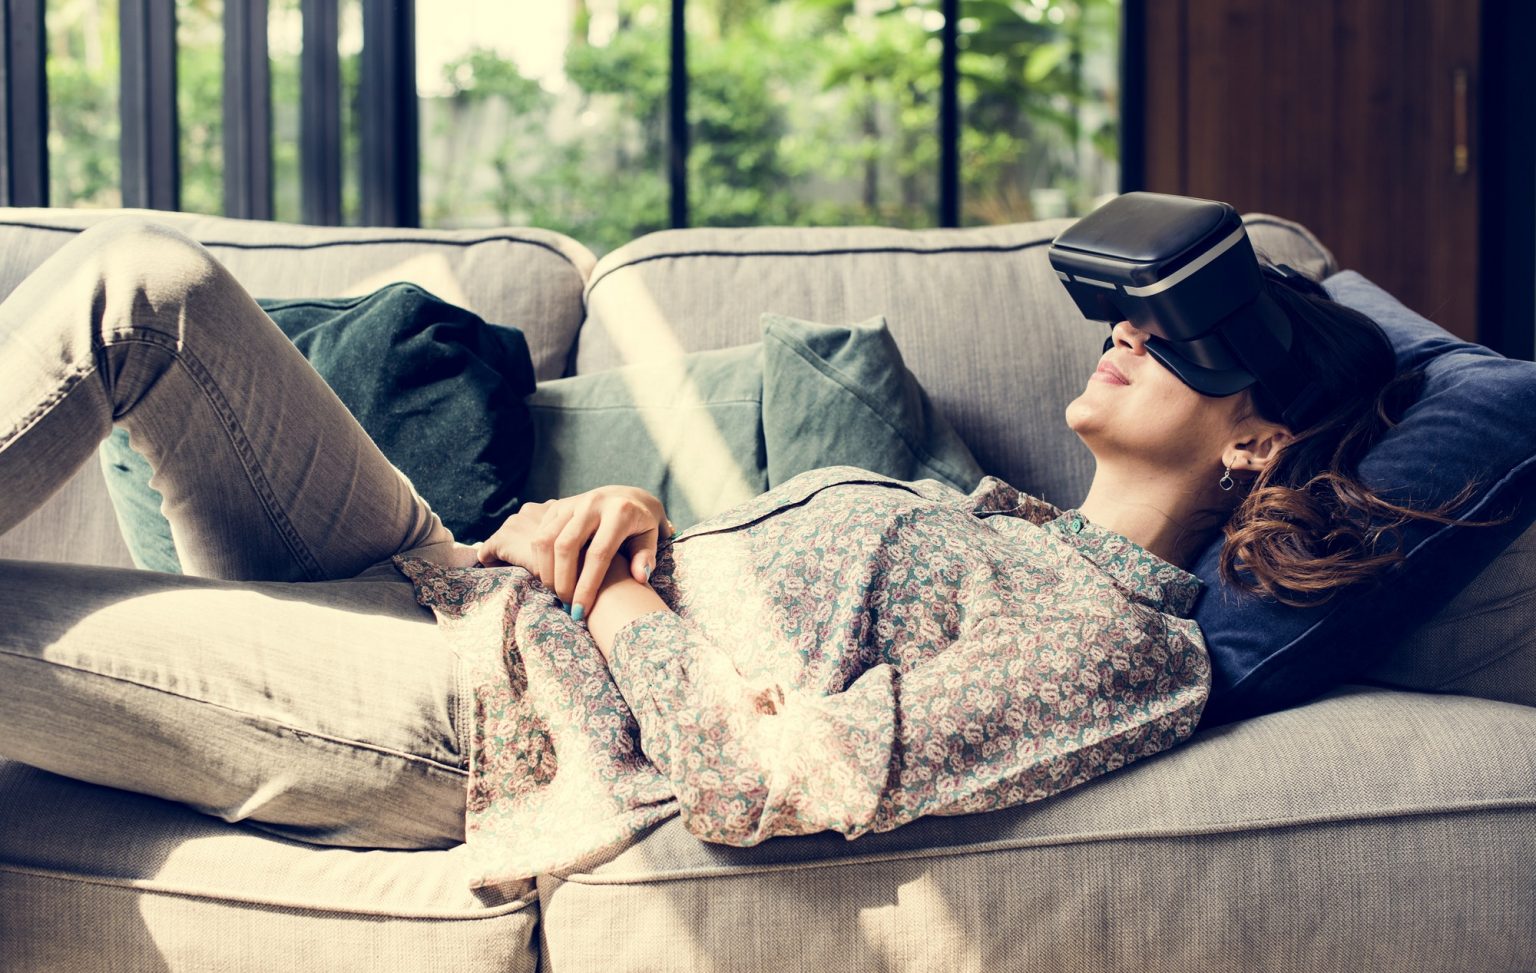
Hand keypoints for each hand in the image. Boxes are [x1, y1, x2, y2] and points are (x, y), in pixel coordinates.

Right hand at [474, 486, 670, 617]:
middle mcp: (593, 503)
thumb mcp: (652, 537)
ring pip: (546, 539)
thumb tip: (640, 577)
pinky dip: (540, 559)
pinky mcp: (557, 506)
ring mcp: (572, 503)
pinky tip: (551, 577)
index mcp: (620, 512)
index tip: (581, 611)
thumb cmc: (642, 525)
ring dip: (547, 572)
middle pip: (566, 546)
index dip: (587, 585)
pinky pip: (540, 534)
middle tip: (567, 605)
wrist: (629, 496)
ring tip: (558, 593)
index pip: (599, 553)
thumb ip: (646, 556)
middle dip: (562, 581)